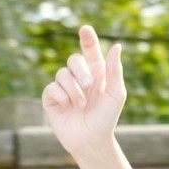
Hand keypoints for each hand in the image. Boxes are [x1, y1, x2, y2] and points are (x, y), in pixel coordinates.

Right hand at [41, 25, 126, 156]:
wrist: (92, 140)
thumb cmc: (106, 117)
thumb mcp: (115, 93)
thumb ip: (114, 70)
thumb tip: (117, 46)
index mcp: (96, 72)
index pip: (90, 50)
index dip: (87, 38)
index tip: (85, 28)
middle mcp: (78, 77)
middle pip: (73, 59)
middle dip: (81, 71)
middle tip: (89, 85)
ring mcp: (64, 87)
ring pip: (62, 73)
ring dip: (74, 89)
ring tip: (81, 104)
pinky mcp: (51, 98)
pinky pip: (51, 87)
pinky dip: (61, 95)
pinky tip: (68, 106)